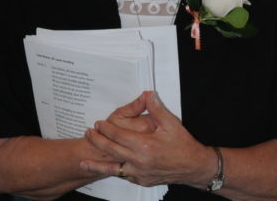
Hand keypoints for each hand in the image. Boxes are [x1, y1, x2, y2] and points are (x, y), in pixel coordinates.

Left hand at [81, 91, 212, 187]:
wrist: (193, 166)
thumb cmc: (183, 144)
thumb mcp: (171, 123)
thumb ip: (156, 109)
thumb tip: (147, 94)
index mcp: (144, 145)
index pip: (118, 136)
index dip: (106, 129)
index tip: (98, 123)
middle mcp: (139, 161)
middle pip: (111, 150)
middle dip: (97, 142)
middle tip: (88, 134)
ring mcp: (139, 173)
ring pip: (113, 168)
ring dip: (97, 165)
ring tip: (84, 162)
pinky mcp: (142, 181)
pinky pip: (124, 176)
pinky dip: (114, 172)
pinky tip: (109, 169)